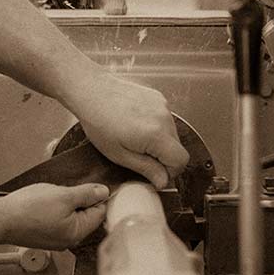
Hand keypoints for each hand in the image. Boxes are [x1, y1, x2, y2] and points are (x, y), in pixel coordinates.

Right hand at [0, 183, 108, 250]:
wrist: (1, 220)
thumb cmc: (30, 209)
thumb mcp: (64, 196)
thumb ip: (87, 194)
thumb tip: (104, 192)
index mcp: (77, 233)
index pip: (99, 212)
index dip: (95, 196)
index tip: (84, 186)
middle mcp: (69, 240)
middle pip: (85, 215)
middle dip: (77, 200)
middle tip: (61, 192)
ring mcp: (55, 239)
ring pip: (70, 216)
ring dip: (63, 203)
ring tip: (49, 197)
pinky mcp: (43, 236)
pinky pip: (56, 220)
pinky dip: (52, 209)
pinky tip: (41, 204)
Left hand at [65, 74, 188, 187]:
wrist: (92, 92)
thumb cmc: (99, 123)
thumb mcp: (120, 155)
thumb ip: (146, 169)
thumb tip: (163, 182)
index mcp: (156, 135)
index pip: (181, 160)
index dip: (170, 171)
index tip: (156, 172)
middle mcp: (164, 118)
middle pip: (178, 147)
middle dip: (163, 156)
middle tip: (140, 156)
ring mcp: (163, 105)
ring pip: (172, 133)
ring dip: (159, 141)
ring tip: (135, 137)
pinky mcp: (158, 98)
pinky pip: (165, 119)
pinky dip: (156, 126)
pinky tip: (136, 124)